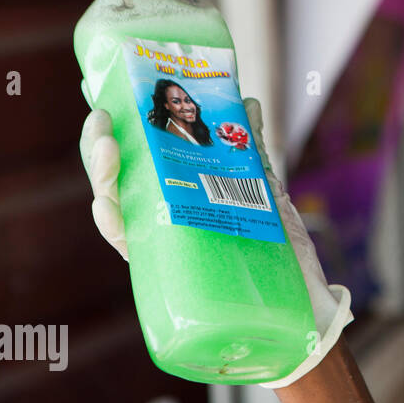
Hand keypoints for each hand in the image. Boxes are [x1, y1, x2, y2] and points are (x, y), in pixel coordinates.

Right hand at [78, 81, 352, 386]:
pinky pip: (129, 245)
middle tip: (103, 121)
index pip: (133, 159)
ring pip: (113, 208)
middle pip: (116, 179)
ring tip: (105, 148)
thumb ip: (249, 147)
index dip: (113, 130)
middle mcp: (160, 219)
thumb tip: (245, 102)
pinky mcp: (166, 273)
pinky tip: (106, 202)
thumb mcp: (264, 188)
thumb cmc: (279, 246)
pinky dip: (113, 222)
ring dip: (101, 176)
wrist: (303, 303)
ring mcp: (160, 246)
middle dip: (100, 146)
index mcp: (175, 195)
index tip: (107, 99)